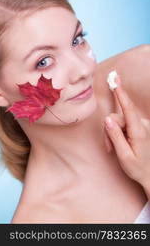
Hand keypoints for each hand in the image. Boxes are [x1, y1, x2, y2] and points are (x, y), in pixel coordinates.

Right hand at [104, 73, 149, 188]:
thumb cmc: (137, 167)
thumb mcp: (124, 155)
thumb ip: (115, 136)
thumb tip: (107, 119)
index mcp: (139, 132)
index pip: (128, 109)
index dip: (121, 94)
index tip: (116, 82)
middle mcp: (141, 125)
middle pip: (117, 117)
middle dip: (109, 130)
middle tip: (109, 147)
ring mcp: (140, 125)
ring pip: (118, 121)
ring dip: (113, 133)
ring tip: (114, 148)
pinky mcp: (138, 126)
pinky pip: (122, 124)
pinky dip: (117, 132)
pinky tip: (118, 143)